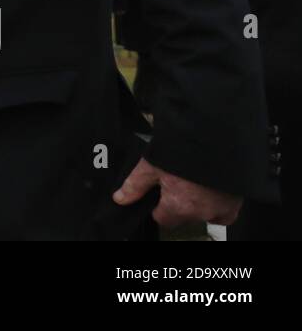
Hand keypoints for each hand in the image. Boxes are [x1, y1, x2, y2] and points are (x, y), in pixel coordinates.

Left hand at [113, 157, 242, 226]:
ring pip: (206, 214)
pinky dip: (218, 203)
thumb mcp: (151, 164)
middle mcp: (202, 212)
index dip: (158, 207)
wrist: (216, 137)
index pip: (163, 219)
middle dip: (179, 202)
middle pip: (184, 216)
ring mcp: (222, 207)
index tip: (159, 194)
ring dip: (200, 203)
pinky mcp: (236, 200)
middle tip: (177, 181)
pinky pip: (227, 212)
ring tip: (193, 181)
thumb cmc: (183, 149)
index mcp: (179, 206)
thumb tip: (120, 199)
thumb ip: (135, 185)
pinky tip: (211, 188)